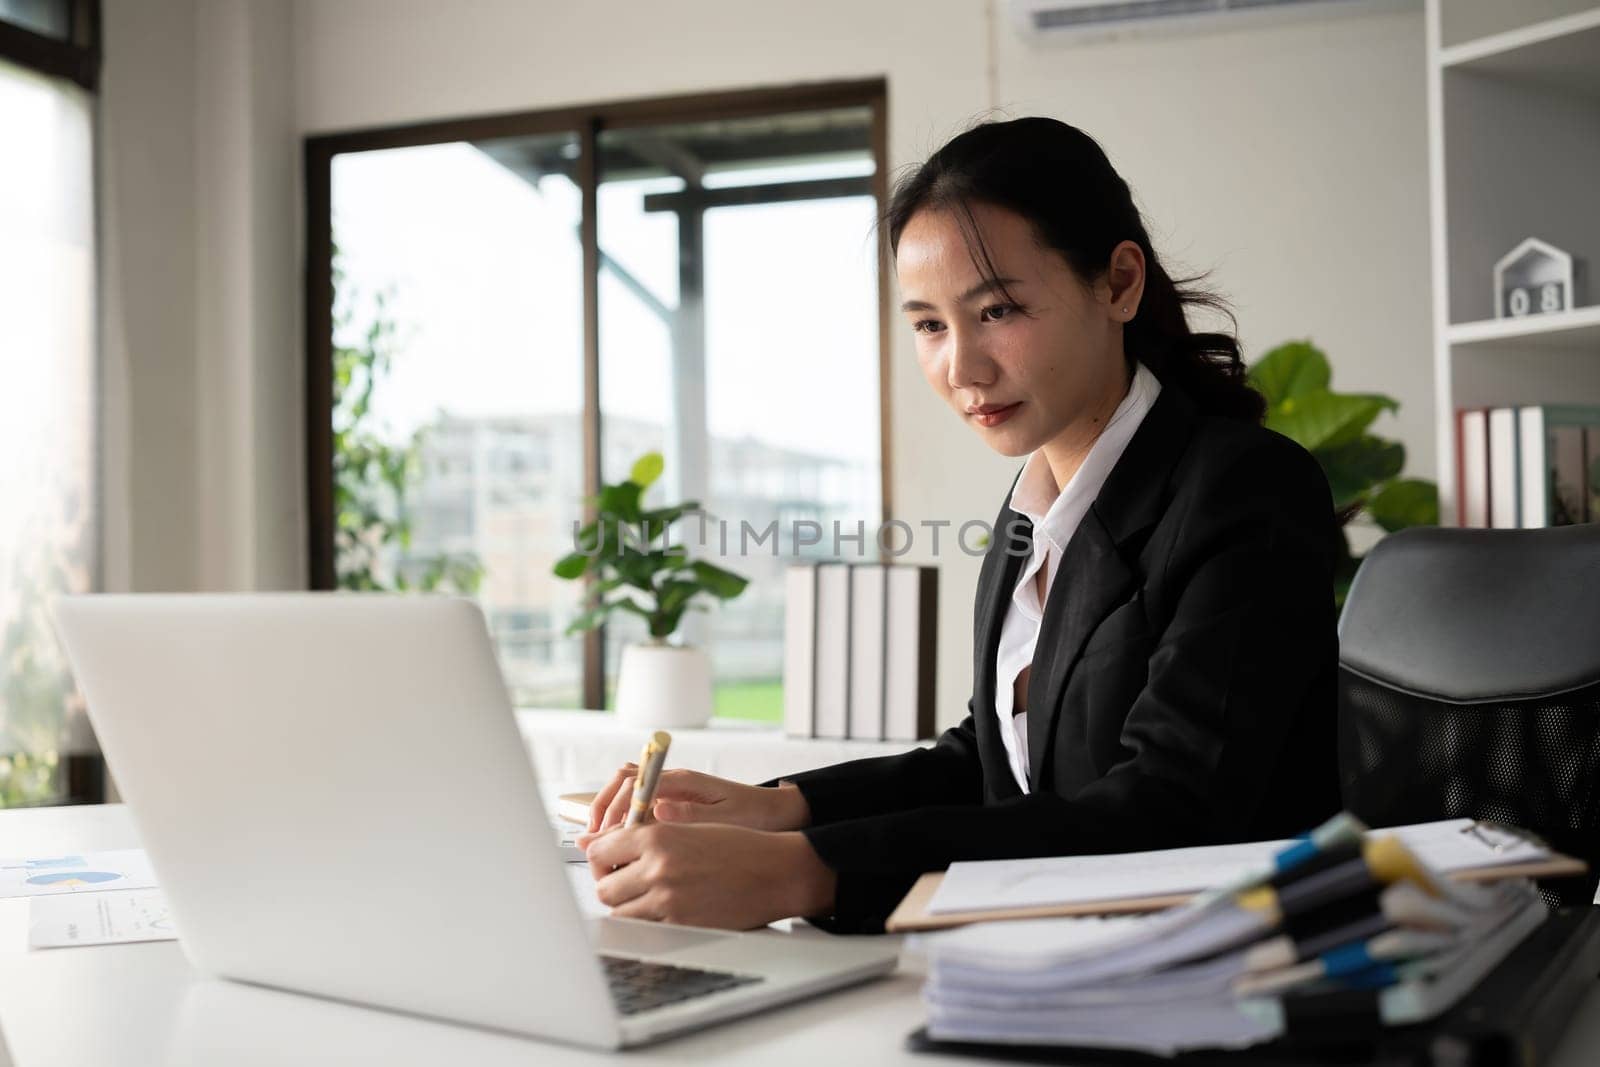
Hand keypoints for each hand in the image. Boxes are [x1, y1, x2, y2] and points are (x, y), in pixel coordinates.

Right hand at [582, 764, 809, 835]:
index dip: (615, 809)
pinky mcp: (673, 803)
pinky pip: (638, 803)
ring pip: (626, 789)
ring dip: (608, 811)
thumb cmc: (754, 817)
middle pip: (623, 781)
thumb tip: (658, 810)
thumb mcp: (727, 820)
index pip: (636, 784)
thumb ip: (692, 816)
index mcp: (685, 781)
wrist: (776, 814)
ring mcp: (672, 790)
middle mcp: (674, 781)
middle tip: (590, 838)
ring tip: (597, 841)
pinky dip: (622, 818)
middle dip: (603, 807)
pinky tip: (617, 842)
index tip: (603, 832)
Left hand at [584, 822, 835, 928]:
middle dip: (611, 885)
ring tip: (647, 898)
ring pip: (619, 912)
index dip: (600, 859)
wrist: (775, 871)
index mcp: (657, 836)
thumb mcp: (689, 827)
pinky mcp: (680, 924)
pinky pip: (644, 928)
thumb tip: (605, 843)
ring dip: (627, 906)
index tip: (608, 863)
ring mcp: (667, 899)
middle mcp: (657, 867)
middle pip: (603, 886)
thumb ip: (648, 836)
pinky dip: (647, 921)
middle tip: (626, 883)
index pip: (599, 850)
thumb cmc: (738, 846)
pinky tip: (665, 910)